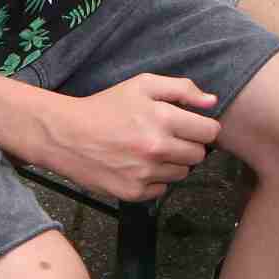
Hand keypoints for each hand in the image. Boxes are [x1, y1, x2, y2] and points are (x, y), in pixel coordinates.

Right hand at [27, 75, 221, 202]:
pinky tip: (137, 165)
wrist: (66, 135)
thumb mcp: (142, 85)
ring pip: (182, 174)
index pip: (210, 132)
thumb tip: (212, 102)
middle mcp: (157, 149)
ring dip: (172, 163)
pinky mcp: (133, 193)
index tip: (191, 126)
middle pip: (199, 155)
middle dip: (189, 145)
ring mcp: (145, 174)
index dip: (203, 128)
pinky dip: (154, 180)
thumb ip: (181, 89)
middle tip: (168, 137)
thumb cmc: (106, 106)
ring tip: (150, 150)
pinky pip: (161, 190)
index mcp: (163, 118)